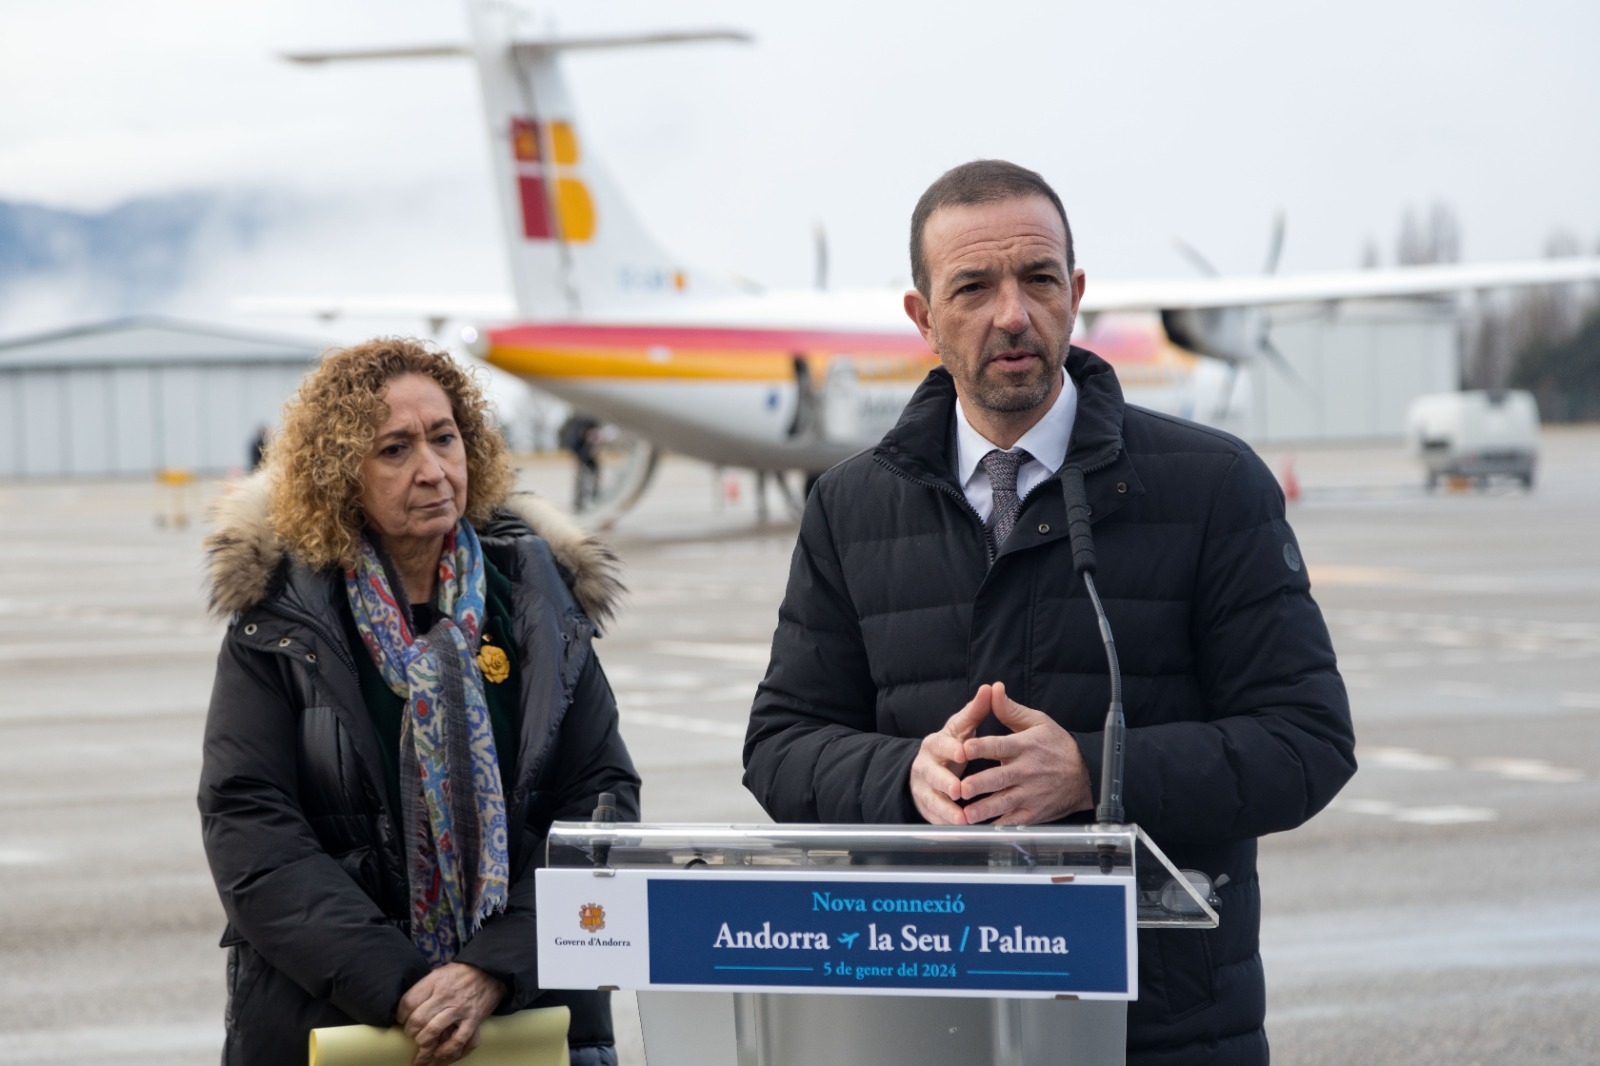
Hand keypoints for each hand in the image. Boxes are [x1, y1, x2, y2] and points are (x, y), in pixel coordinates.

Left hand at [397, 962, 506, 1065]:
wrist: (490, 972)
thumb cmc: (461, 973)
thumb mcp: (439, 972)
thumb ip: (424, 987)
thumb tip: (406, 1007)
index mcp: (435, 981)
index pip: (408, 1002)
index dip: (400, 1015)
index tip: (401, 1020)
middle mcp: (446, 996)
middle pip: (417, 1020)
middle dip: (410, 1032)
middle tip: (411, 1034)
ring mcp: (460, 1009)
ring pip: (433, 1032)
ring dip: (423, 1043)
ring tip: (422, 1046)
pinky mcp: (473, 1020)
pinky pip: (457, 1041)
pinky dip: (446, 1051)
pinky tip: (439, 1055)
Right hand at [909, 685, 994, 823]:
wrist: (930, 767)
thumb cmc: (952, 745)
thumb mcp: (962, 727)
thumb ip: (976, 710)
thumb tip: (991, 686)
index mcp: (935, 743)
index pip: (941, 744)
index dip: (951, 748)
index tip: (963, 752)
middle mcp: (925, 765)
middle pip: (931, 774)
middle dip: (944, 782)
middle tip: (958, 789)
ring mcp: (923, 788)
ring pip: (931, 799)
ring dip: (946, 810)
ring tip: (962, 819)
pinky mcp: (926, 807)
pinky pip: (934, 818)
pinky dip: (946, 825)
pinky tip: (960, 832)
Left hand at [958, 682, 1092, 824]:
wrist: (1086, 774)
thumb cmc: (1057, 745)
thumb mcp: (1038, 722)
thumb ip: (1010, 710)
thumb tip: (993, 689)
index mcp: (1024, 746)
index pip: (999, 746)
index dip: (981, 747)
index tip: (964, 748)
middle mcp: (1026, 771)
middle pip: (999, 778)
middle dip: (980, 784)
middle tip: (961, 788)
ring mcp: (1030, 794)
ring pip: (1004, 802)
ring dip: (984, 810)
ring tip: (966, 814)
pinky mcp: (1034, 812)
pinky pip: (1014, 821)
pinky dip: (998, 826)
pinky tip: (982, 830)